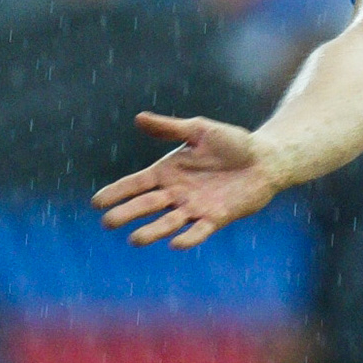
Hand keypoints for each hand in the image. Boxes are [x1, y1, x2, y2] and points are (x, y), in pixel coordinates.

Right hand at [92, 113, 278, 247]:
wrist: (265, 158)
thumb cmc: (232, 143)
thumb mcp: (199, 130)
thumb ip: (170, 127)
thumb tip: (138, 118)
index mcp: (168, 172)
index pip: (137, 184)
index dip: (117, 192)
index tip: (97, 202)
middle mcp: (177, 192)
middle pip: (147, 205)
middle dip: (127, 213)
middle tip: (108, 222)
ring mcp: (195, 207)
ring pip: (168, 222)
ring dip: (152, 231)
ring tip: (134, 239)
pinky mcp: (216, 217)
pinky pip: (200, 230)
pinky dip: (188, 238)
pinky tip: (175, 244)